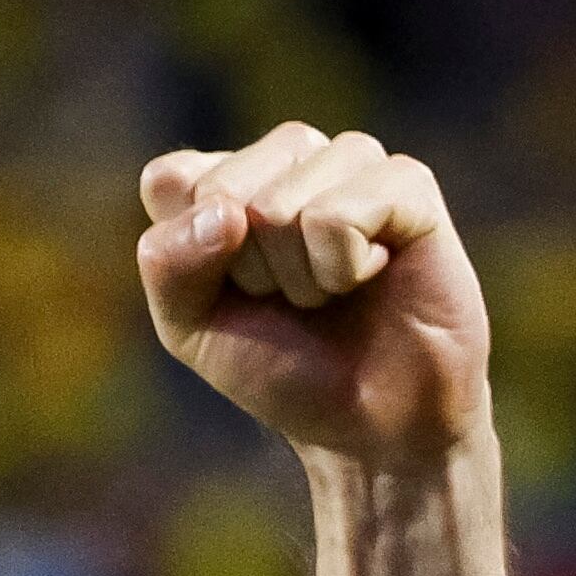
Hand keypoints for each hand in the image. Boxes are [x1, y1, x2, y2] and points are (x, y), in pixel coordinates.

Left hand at [137, 125, 489, 474]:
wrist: (370, 417)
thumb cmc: (279, 363)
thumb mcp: (191, 327)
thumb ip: (169, 265)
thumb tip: (224, 211)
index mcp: (226, 180)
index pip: (169, 179)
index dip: (189, 256)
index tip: (229, 290)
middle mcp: (288, 157)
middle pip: (223, 191)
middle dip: (246, 268)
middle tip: (288, 296)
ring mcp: (350, 162)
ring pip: (278, 204)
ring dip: (296, 275)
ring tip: (329, 289)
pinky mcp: (407, 182)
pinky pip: (338, 214)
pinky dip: (342, 267)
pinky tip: (370, 274)